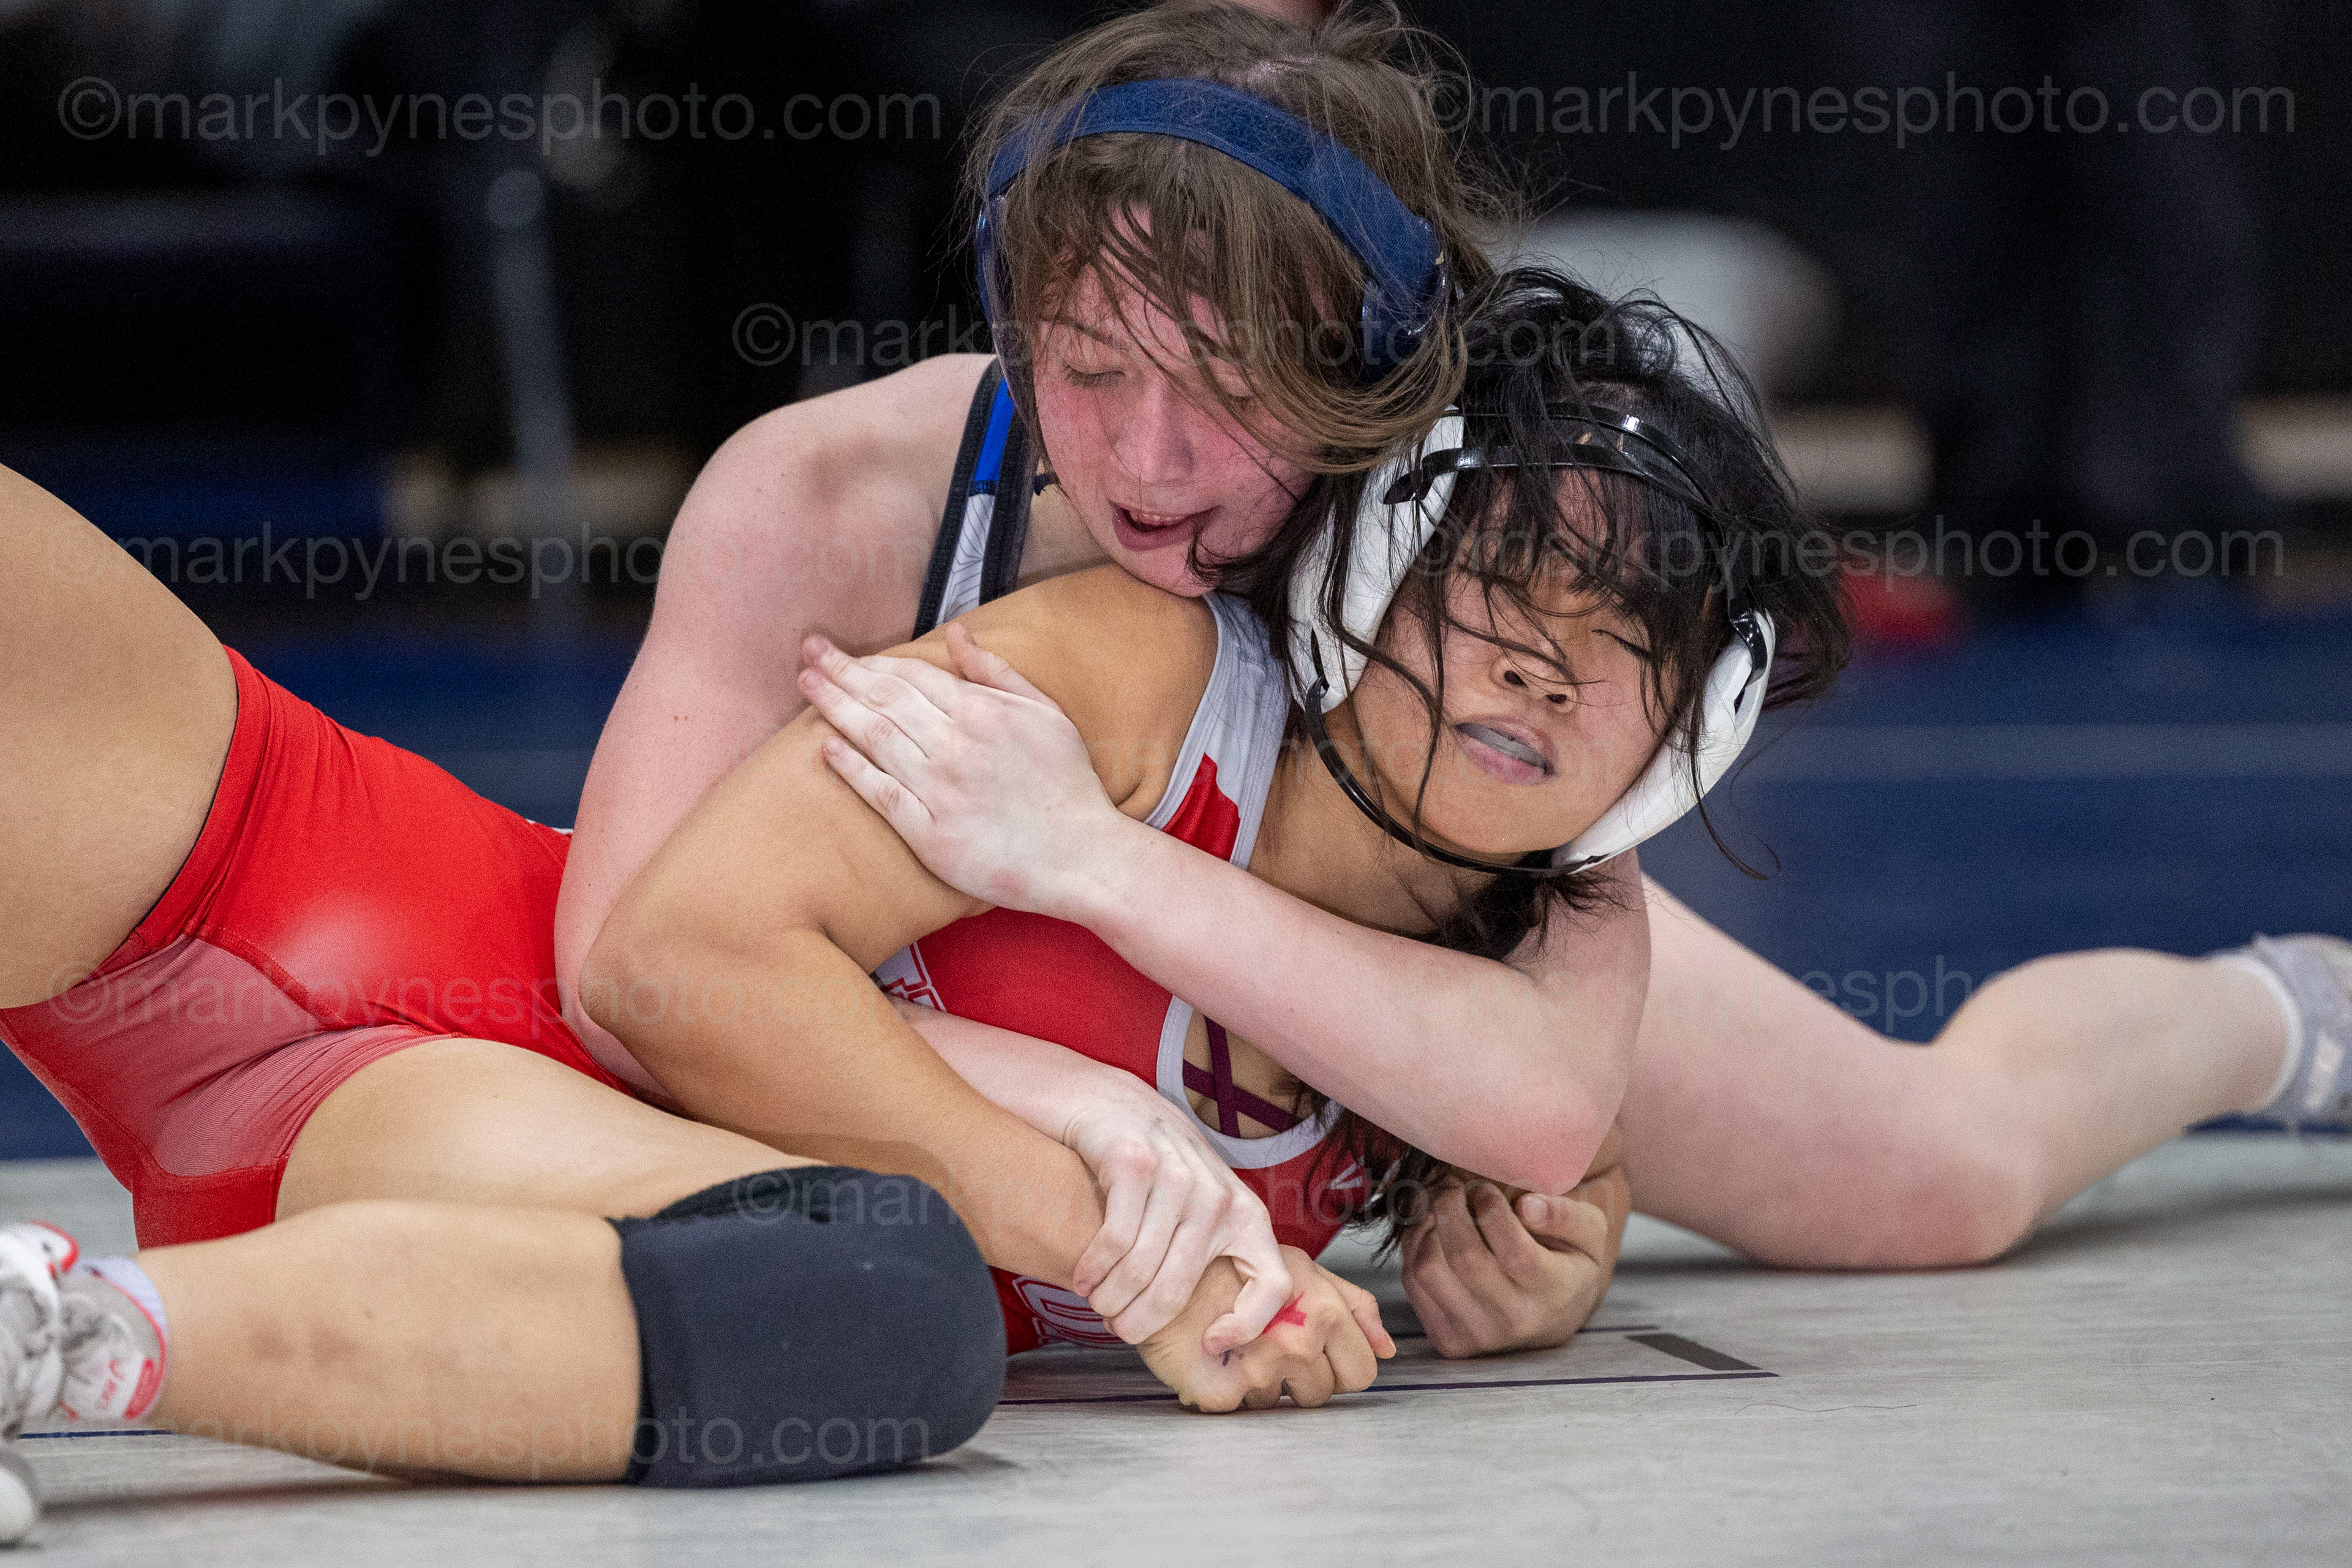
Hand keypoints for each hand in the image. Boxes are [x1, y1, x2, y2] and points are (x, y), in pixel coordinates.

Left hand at [799, 625, 1137, 915]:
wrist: (1082, 855)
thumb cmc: (1068, 784)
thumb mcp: (1045, 713)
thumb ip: (997, 672)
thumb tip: (955, 632)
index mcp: (983, 713)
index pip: (913, 676)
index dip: (871, 661)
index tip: (840, 651)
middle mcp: (957, 746)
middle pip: (886, 699)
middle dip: (842, 672)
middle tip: (807, 653)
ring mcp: (940, 791)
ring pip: (876, 738)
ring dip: (836, 708)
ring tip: (806, 687)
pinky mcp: (930, 835)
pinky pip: (881, 794)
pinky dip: (851, 768)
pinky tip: (825, 747)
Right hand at [1059, 1075, 1292, 1354]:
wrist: (1118, 1106)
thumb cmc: (1162, 1170)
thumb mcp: (1205, 1206)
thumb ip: (1215, 1254)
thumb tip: (1215, 1337)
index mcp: (1246, 1215)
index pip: (1272, 1283)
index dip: (1247, 1324)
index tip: (1210, 1343)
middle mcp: (1217, 1197)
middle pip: (1178, 1290)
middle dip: (1139, 1323)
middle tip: (1119, 1329)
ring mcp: (1177, 1178)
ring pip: (1140, 1270)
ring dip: (1110, 1299)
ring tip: (1098, 1304)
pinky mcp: (1134, 1164)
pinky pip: (1114, 1240)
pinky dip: (1093, 1270)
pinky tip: (1084, 1278)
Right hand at [1138, 1249, 1396, 1411]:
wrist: (1160, 1264)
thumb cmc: (1231, 1262)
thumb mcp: (1299, 1267)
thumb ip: (1352, 1304)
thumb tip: (1387, 1347)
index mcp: (1322, 1309)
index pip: (1362, 1371)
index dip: (1342, 1366)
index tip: (1317, 1353)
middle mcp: (1295, 1341)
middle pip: (1323, 1395)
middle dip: (1303, 1378)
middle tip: (1271, 1345)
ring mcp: (1257, 1371)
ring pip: (1280, 1407)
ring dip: (1263, 1385)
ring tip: (1239, 1346)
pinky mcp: (1221, 1394)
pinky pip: (1241, 1413)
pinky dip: (1228, 1392)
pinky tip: (1216, 1359)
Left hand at [1400, 1158, 1630, 1358]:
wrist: (1554, 1318)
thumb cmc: (1570, 1262)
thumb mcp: (1589, 1234)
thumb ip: (1564, 1215)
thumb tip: (1526, 1205)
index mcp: (1553, 1293)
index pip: (1513, 1249)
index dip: (1490, 1208)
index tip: (1484, 1187)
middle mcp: (1513, 1321)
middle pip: (1464, 1257)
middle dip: (1450, 1207)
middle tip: (1452, 1185)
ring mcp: (1477, 1336)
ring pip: (1429, 1269)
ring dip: (1427, 1226)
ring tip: (1441, 1205)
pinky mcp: (1448, 1340)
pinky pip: (1413, 1285)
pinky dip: (1414, 1248)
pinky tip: (1431, 1229)